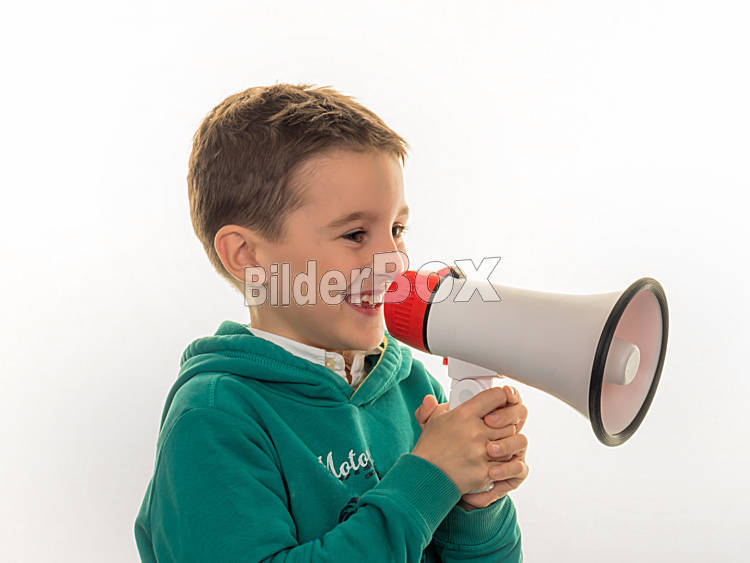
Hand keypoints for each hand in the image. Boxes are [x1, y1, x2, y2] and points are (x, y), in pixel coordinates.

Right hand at [414, 381, 528, 510]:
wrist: (426, 477)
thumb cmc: (431, 448)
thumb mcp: (433, 419)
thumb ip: (441, 404)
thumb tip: (437, 398)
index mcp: (464, 414)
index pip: (495, 396)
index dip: (501, 397)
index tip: (500, 400)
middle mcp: (475, 431)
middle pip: (508, 421)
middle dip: (505, 424)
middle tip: (498, 426)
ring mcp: (482, 452)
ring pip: (511, 442)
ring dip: (506, 443)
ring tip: (496, 444)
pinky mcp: (485, 471)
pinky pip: (507, 463)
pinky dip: (503, 462)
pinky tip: (493, 460)